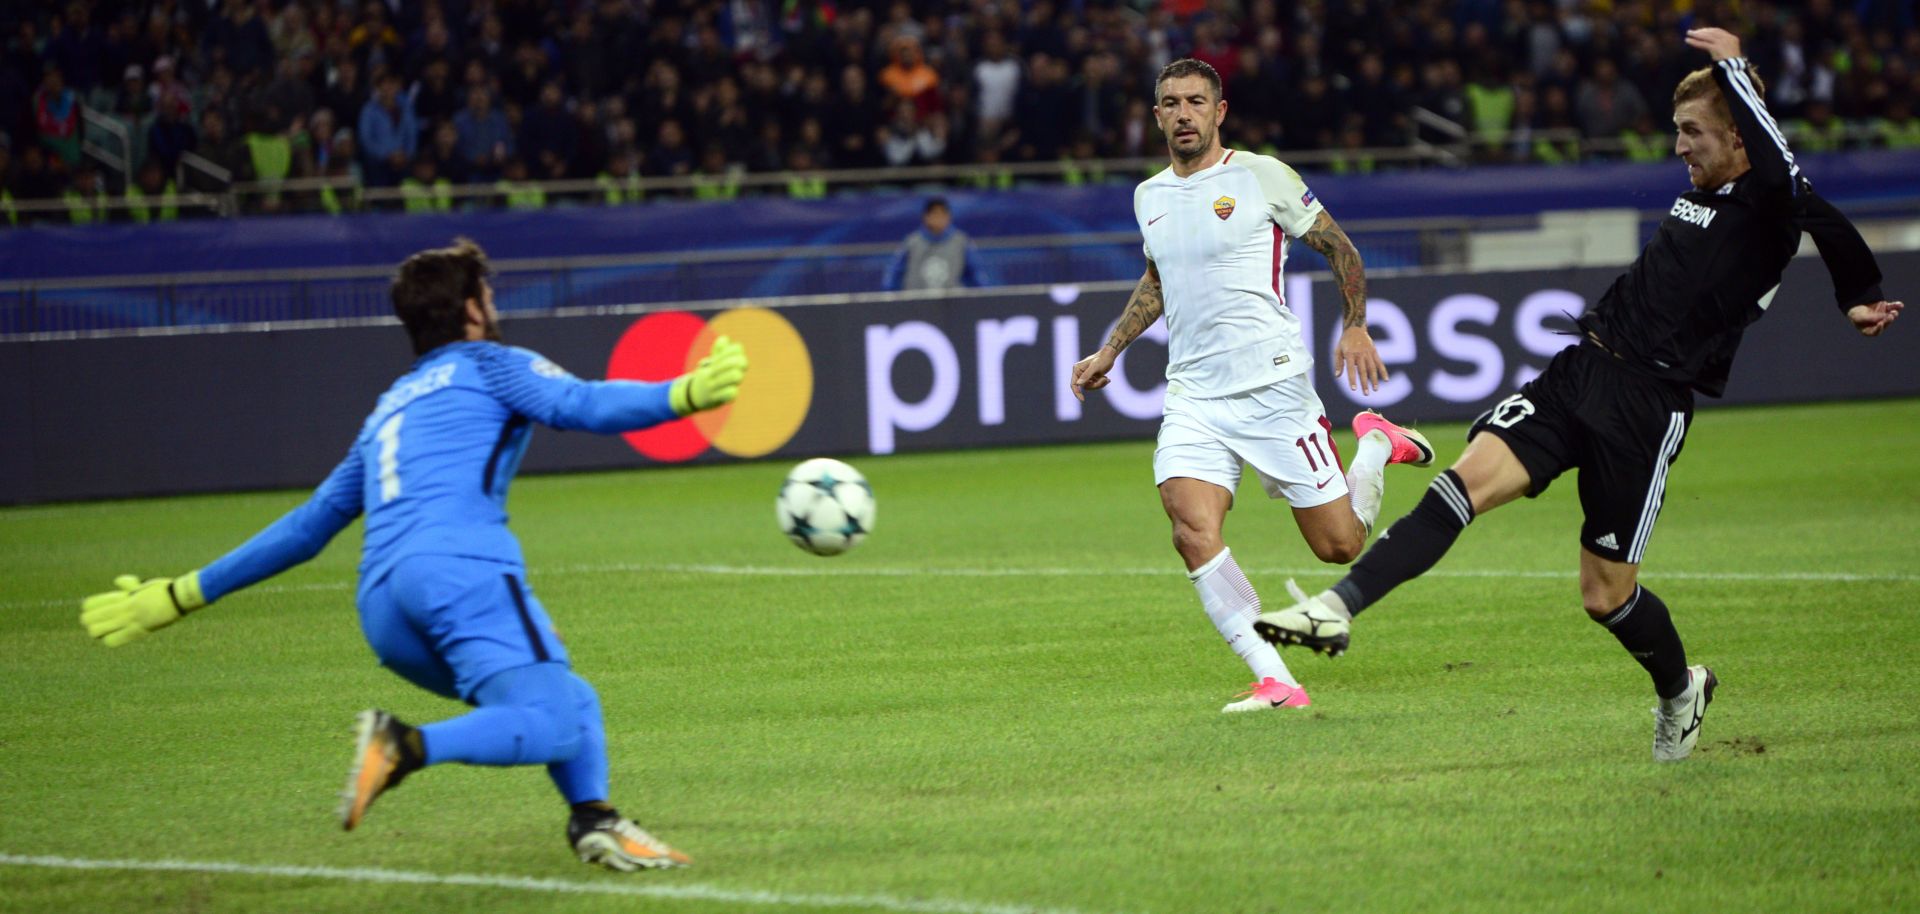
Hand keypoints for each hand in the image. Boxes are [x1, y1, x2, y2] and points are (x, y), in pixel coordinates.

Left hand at [80, 572, 205, 646]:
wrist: (179, 599)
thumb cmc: (164, 590)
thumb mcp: (144, 585)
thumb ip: (128, 584)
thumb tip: (117, 581)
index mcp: (123, 596)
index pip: (93, 603)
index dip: (87, 607)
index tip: (87, 609)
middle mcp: (123, 608)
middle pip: (91, 618)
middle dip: (89, 621)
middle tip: (91, 622)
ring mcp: (130, 620)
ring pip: (98, 630)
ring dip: (97, 632)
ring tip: (99, 632)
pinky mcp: (137, 631)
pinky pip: (114, 640)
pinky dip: (109, 640)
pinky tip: (110, 638)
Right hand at [669, 335, 747, 414]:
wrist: (689, 397)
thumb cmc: (706, 377)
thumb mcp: (710, 364)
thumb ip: (719, 352)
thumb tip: (725, 339)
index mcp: (711, 362)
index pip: (730, 350)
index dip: (737, 351)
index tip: (737, 357)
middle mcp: (710, 372)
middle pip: (733, 362)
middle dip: (741, 363)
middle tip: (740, 369)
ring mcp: (711, 386)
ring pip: (735, 376)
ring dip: (738, 377)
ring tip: (736, 379)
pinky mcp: (714, 399)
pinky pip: (731, 393)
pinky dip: (733, 392)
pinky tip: (730, 391)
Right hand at [1070, 345, 1117, 401]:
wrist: (1110, 355)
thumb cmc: (1102, 359)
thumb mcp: (1095, 367)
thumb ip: (1087, 375)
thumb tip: (1078, 384)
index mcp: (1077, 369)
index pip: (1074, 384)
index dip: (1077, 393)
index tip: (1082, 399)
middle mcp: (1079, 373)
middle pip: (1084, 387)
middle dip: (1095, 385)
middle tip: (1104, 380)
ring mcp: (1085, 375)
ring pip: (1090, 387)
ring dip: (1099, 384)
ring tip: (1107, 379)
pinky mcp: (1091, 377)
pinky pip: (1094, 385)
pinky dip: (1101, 383)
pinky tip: (1107, 379)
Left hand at [1333, 326, 1388, 394]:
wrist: (1355, 329)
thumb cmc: (1344, 342)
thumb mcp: (1337, 351)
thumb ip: (1338, 363)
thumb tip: (1337, 376)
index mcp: (1349, 354)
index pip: (1351, 369)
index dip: (1352, 380)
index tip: (1353, 389)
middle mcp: (1360, 354)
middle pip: (1363, 371)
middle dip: (1364, 383)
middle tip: (1366, 394)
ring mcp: (1368, 353)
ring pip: (1372, 368)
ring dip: (1374, 380)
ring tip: (1375, 389)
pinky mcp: (1374, 352)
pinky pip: (1380, 363)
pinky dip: (1383, 371)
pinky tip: (1386, 379)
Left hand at [1685, 27, 1742, 60]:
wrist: (1734, 70)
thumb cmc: (1730, 65)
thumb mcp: (1728, 53)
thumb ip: (1721, 47)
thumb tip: (1709, 44)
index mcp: (1732, 38)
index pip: (1718, 31)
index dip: (1708, 30)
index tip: (1700, 31)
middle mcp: (1728, 38)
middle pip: (1712, 32)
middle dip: (1701, 31)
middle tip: (1691, 32)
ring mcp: (1723, 43)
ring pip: (1707, 37)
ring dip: (1696, 35)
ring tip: (1688, 33)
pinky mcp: (1717, 48)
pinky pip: (1703, 44)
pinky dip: (1695, 42)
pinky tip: (1687, 40)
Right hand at [1848, 300, 1902, 336]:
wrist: (1856, 303)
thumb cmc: (1856, 314)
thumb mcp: (1860, 317)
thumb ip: (1871, 318)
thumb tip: (1884, 318)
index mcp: (1869, 330)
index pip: (1875, 332)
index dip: (1878, 329)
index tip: (1880, 324)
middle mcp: (1877, 324)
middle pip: (1884, 324)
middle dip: (1887, 320)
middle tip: (1890, 316)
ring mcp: (1882, 316)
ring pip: (1890, 316)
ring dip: (1893, 314)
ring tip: (1894, 312)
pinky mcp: (1885, 308)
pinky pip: (1892, 307)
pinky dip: (1896, 306)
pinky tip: (1900, 305)